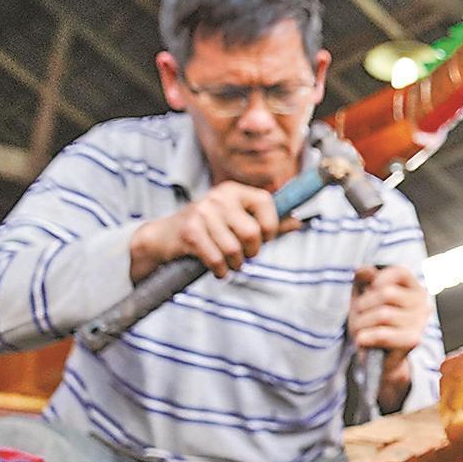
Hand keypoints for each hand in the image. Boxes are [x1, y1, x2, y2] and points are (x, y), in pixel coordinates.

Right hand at [129, 181, 297, 279]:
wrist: (163, 238)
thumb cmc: (209, 231)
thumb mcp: (237, 220)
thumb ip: (268, 222)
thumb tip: (299, 222)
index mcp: (233, 190)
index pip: (267, 203)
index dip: (271, 227)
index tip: (264, 238)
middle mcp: (218, 196)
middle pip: (252, 233)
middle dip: (252, 252)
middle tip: (243, 256)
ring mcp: (202, 212)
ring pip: (234, 250)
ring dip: (235, 264)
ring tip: (229, 263)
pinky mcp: (189, 232)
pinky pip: (217, 259)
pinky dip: (221, 271)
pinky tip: (217, 269)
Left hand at [350, 265, 431, 410]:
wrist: (378, 358)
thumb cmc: (371, 323)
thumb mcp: (364, 296)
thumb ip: (364, 280)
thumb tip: (364, 270)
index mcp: (414, 289)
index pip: (399, 272)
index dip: (379, 279)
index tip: (369, 290)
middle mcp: (422, 304)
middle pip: (386, 294)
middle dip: (363, 305)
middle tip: (356, 316)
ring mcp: (420, 323)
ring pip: (383, 314)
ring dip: (362, 323)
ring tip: (358, 331)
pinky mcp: (413, 340)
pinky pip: (383, 334)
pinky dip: (367, 337)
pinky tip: (362, 340)